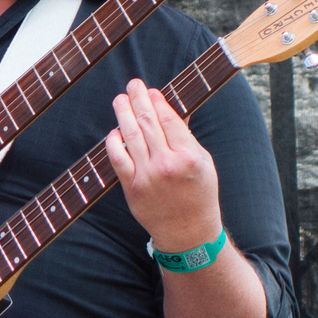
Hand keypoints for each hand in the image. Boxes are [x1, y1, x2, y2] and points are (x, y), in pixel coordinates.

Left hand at [106, 78, 222, 252]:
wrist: (188, 232)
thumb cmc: (199, 194)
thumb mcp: (204, 163)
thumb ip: (186, 137)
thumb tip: (169, 110)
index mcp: (189, 157)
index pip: (169, 120)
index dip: (157, 102)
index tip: (151, 91)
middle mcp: (167, 165)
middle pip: (148, 123)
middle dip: (138, 100)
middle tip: (133, 85)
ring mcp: (147, 177)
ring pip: (131, 137)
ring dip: (123, 114)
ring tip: (120, 100)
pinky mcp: (132, 188)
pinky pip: (118, 159)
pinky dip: (114, 143)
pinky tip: (115, 132)